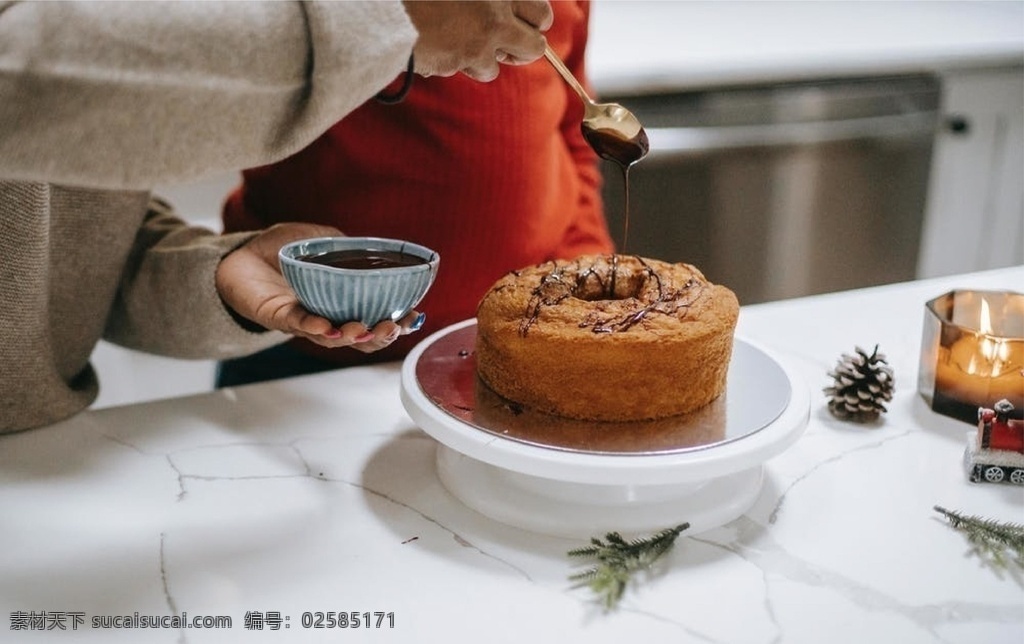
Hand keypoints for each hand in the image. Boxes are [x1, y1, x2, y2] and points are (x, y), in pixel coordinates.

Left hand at [214, 223, 424, 349]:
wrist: (237, 255)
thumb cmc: (279, 249)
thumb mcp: (321, 239)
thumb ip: (346, 246)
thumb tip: (372, 250)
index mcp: (340, 303)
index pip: (373, 320)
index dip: (396, 324)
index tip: (414, 318)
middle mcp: (324, 317)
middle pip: (358, 338)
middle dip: (380, 336)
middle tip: (394, 327)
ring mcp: (301, 320)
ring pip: (332, 338)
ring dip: (352, 336)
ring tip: (366, 328)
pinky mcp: (275, 316)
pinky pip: (297, 325)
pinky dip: (314, 327)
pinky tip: (329, 326)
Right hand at [401, 0, 551, 81]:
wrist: (387, 9)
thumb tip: (506, 11)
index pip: (541, 12)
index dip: (535, 22)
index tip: (523, 24)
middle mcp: (497, 11)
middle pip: (535, 46)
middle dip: (523, 49)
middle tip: (507, 45)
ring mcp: (482, 37)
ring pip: (500, 64)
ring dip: (484, 59)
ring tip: (458, 40)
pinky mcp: (464, 57)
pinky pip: (473, 69)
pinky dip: (459, 63)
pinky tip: (440, 46)